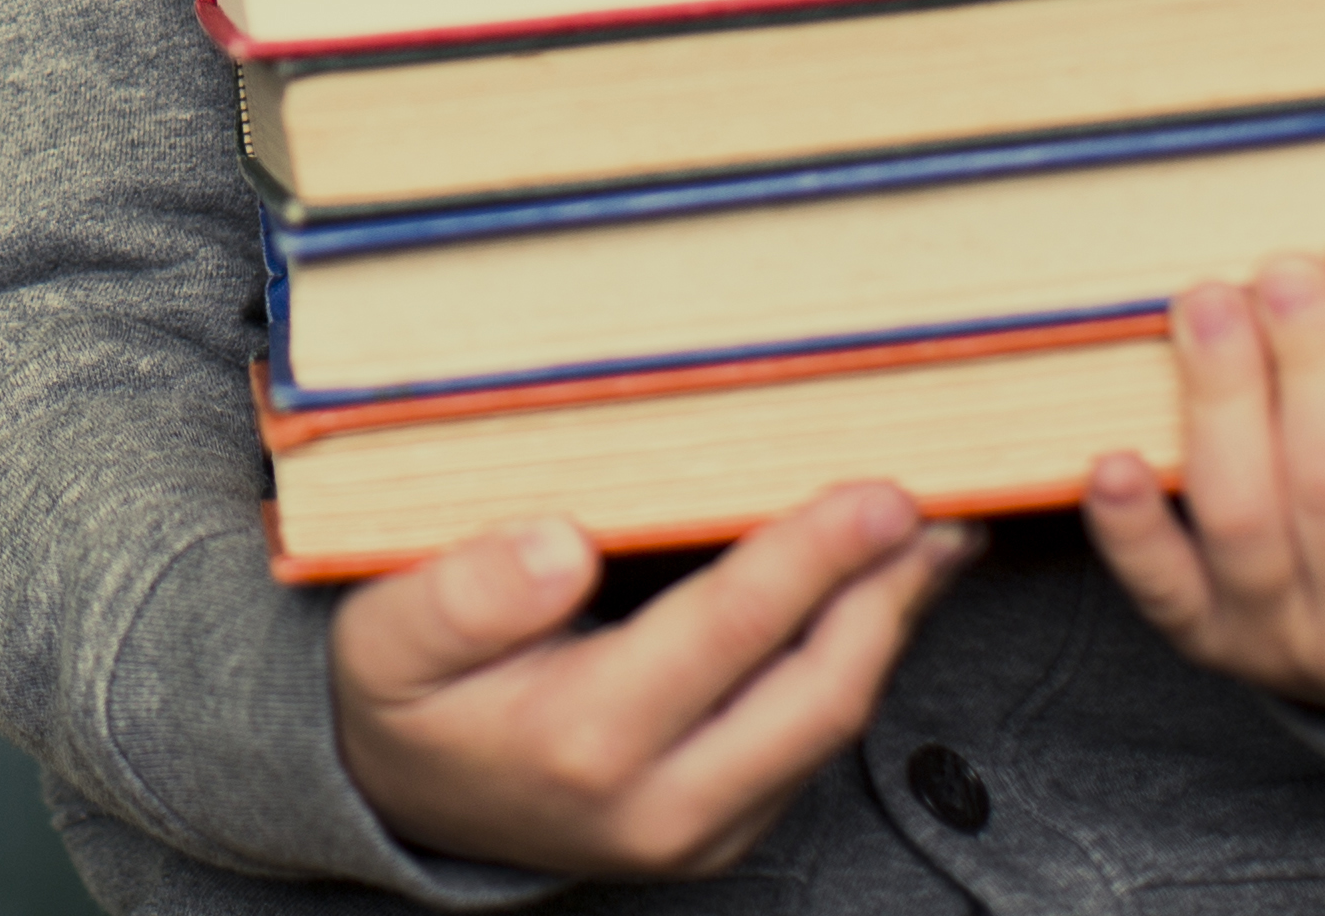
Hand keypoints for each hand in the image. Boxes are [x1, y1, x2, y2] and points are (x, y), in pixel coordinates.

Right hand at [332, 487, 976, 877]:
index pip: (732, 630)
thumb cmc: (404, 694)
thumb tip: (560, 543)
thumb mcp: (387, 635)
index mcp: (585, 741)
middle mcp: (660, 805)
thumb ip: (462, 592)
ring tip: (927, 538)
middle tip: (936, 503)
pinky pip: (810, 742)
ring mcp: (700, 832)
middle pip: (818, 692)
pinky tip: (868, 596)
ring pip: (829, 723)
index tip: (880, 491)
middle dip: (887, 593)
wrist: (401, 798)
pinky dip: (851, 660)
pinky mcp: (723, 833)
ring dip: (886, 624)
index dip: (816, 554)